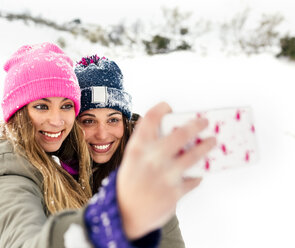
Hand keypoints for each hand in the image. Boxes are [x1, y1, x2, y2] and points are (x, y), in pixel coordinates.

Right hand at [117, 102, 215, 239]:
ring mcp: (165, 175)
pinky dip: (196, 175)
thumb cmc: (130, 183)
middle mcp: (151, 159)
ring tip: (213, 141)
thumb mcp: (132, 161)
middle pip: (180, 134)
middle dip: (195, 124)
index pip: (150, 119)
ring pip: (194, 155)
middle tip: (204, 121)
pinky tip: (196, 174)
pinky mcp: (175, 192)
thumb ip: (148, 147)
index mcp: (137, 148)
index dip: (161, 109)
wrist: (124, 215)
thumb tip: (175, 134)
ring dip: (206, 146)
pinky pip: (193, 179)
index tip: (169, 107)